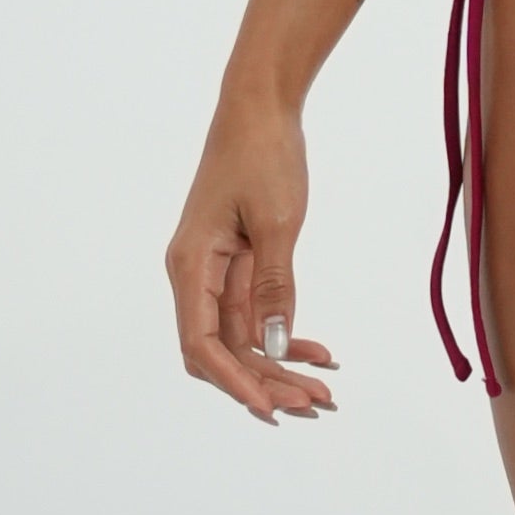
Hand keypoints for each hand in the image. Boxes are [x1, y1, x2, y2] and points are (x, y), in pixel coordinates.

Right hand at [167, 101, 336, 421]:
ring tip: (323, 392)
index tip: (270, 407)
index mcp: (190, 265)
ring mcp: (216, 272)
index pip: (201, 344)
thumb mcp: (274, 222)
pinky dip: (285, 334)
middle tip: (316, 404)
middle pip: (223, 349)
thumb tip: (273, 344)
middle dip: (266, 382)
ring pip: (243, 337)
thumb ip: (273, 286)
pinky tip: (319, 353)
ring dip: (279, 366)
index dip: (233, 381)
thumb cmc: (261, 154)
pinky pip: (256, 313)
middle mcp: (196, 275)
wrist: (260, 107)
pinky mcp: (237, 265)